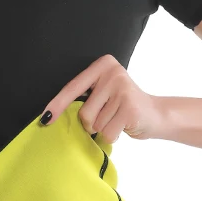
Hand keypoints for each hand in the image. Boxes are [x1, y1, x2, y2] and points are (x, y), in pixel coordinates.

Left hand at [39, 54, 166, 141]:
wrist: (156, 114)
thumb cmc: (121, 106)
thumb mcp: (103, 92)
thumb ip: (85, 96)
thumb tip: (52, 114)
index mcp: (102, 65)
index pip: (73, 87)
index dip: (58, 104)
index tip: (45, 118)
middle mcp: (113, 73)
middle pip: (84, 112)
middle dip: (91, 122)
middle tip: (109, 115)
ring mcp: (123, 89)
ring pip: (95, 124)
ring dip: (104, 129)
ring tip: (117, 119)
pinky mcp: (130, 108)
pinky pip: (108, 132)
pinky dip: (113, 135)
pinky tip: (124, 125)